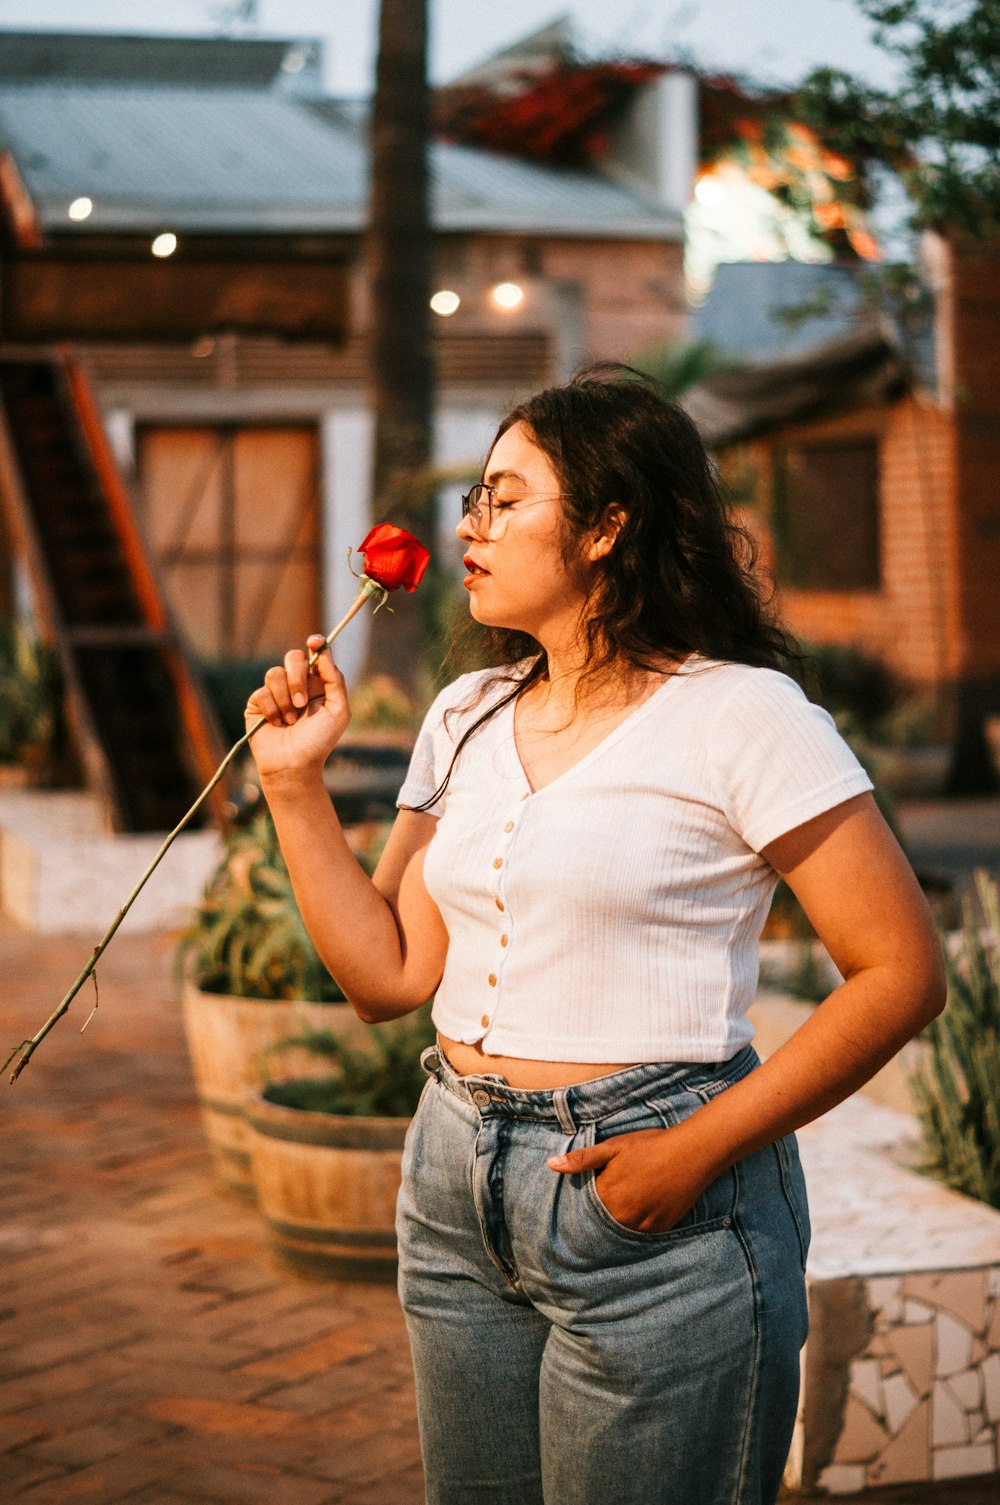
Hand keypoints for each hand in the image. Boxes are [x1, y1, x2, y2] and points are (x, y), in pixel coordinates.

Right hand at [244, 635, 350, 779]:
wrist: (294, 765)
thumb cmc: (319, 741)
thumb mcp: (338, 711)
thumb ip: (335, 680)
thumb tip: (323, 653)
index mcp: (317, 684)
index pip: (315, 655)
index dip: (315, 644)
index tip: (314, 642)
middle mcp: (296, 685)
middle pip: (293, 657)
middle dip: (297, 677)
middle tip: (302, 702)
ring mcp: (275, 692)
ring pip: (275, 673)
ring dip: (285, 700)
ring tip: (291, 721)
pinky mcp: (257, 703)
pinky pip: (262, 692)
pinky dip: (272, 710)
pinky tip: (277, 725)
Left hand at [548, 1123, 714, 1234]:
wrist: (692, 1153)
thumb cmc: (650, 1146)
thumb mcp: (613, 1148)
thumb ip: (582, 1160)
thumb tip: (551, 1165)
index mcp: (607, 1196)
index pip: (584, 1209)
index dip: (581, 1203)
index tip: (579, 1201)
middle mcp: (623, 1216)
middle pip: (601, 1222)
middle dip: (597, 1215)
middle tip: (603, 1204)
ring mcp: (643, 1225)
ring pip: (620, 1230)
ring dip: (616, 1222)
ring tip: (623, 1205)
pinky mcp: (661, 1228)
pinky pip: (640, 1234)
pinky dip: (636, 1225)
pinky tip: (639, 1210)